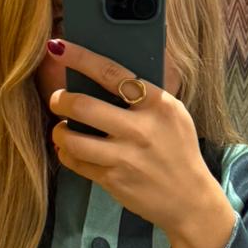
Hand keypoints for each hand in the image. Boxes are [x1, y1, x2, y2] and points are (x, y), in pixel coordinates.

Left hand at [48, 39, 238, 247]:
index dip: (80, 58)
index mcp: (156, 104)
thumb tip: (107, 71)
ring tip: (62, 129)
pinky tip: (70, 150)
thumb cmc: (179, 151)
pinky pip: (75, 162)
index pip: (111, 73)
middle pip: (83, 106)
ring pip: (72, 139)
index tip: (59, 48)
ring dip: (59, 131)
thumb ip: (146, 94)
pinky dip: (66, 153)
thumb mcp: (174, 114)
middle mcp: (139, 129)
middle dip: (60, 100)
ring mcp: (124, 157)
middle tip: (57, 99)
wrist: (189, 199)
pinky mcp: (112, 180)